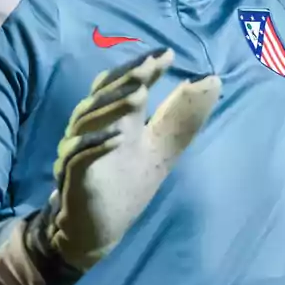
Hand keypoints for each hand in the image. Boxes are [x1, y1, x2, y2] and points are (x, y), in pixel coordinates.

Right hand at [24, 48, 218, 281]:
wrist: (98, 231)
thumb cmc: (127, 185)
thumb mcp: (162, 148)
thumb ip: (183, 117)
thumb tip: (211, 80)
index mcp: (116, 119)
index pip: (123, 84)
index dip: (143, 68)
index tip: (167, 54)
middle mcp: (94, 129)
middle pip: (103, 95)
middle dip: (126, 78)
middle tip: (148, 65)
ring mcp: (79, 151)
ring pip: (88, 120)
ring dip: (113, 107)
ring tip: (139, 94)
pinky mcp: (72, 177)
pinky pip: (79, 157)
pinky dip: (96, 145)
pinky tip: (118, 137)